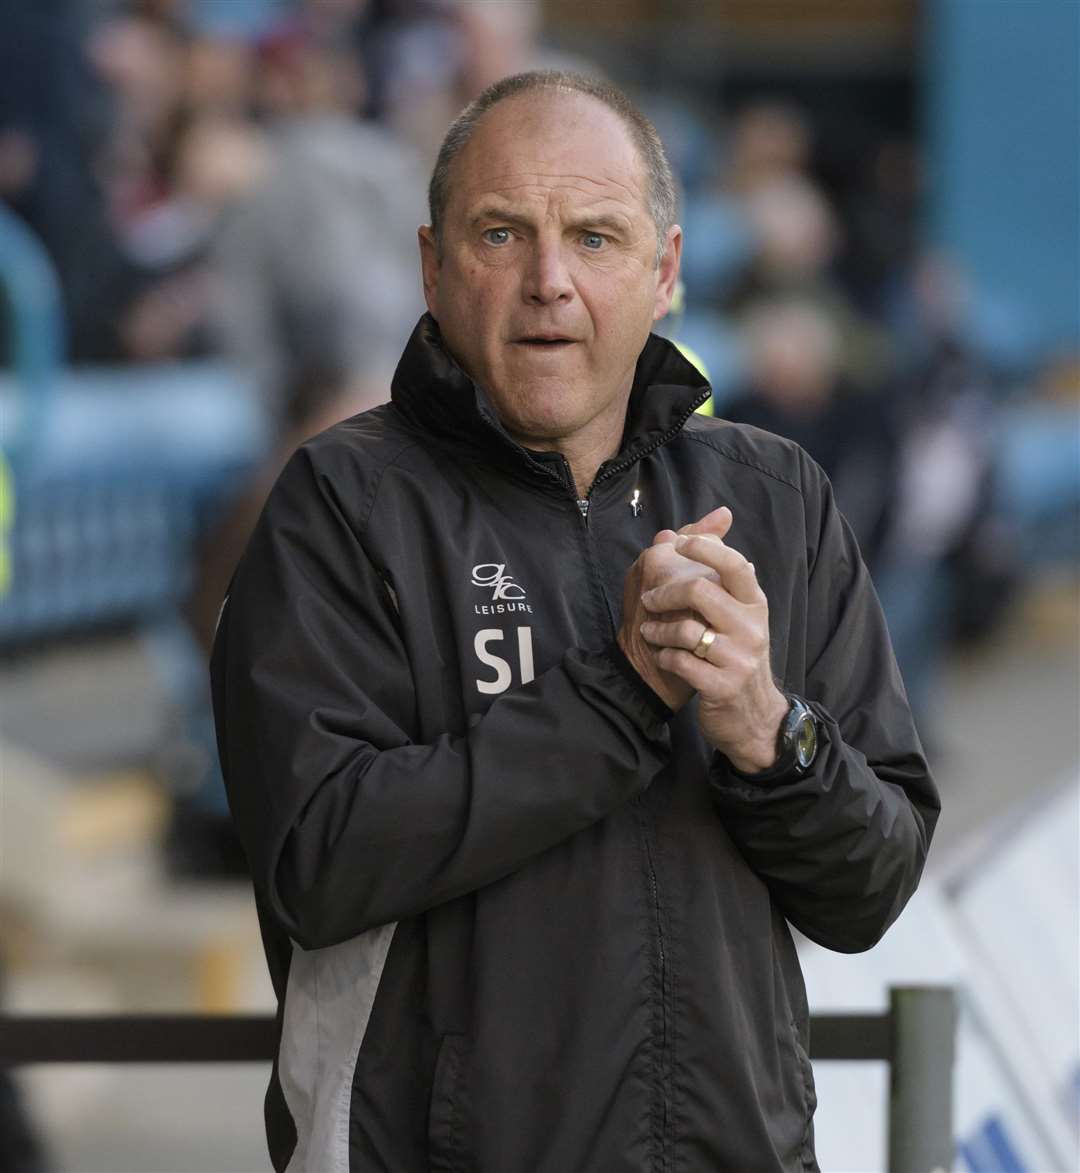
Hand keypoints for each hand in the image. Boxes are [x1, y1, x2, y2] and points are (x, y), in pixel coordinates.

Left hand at [617, 507, 732, 709]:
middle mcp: (751, 627)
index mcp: (754, 604)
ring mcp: (739, 658)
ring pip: (686, 629)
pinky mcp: (722, 686)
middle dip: (665, 592)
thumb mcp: (735, 614)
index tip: (679, 543)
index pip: (734, 564)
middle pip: (700, 590)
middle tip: (648, 600)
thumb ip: (720, 569)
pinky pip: (681, 662)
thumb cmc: (735, 655)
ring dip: (658, 629)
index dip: (705, 547)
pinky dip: (664, 657)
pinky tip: (663, 657)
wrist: (752, 716)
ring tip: (650, 632)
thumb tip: (715, 517)